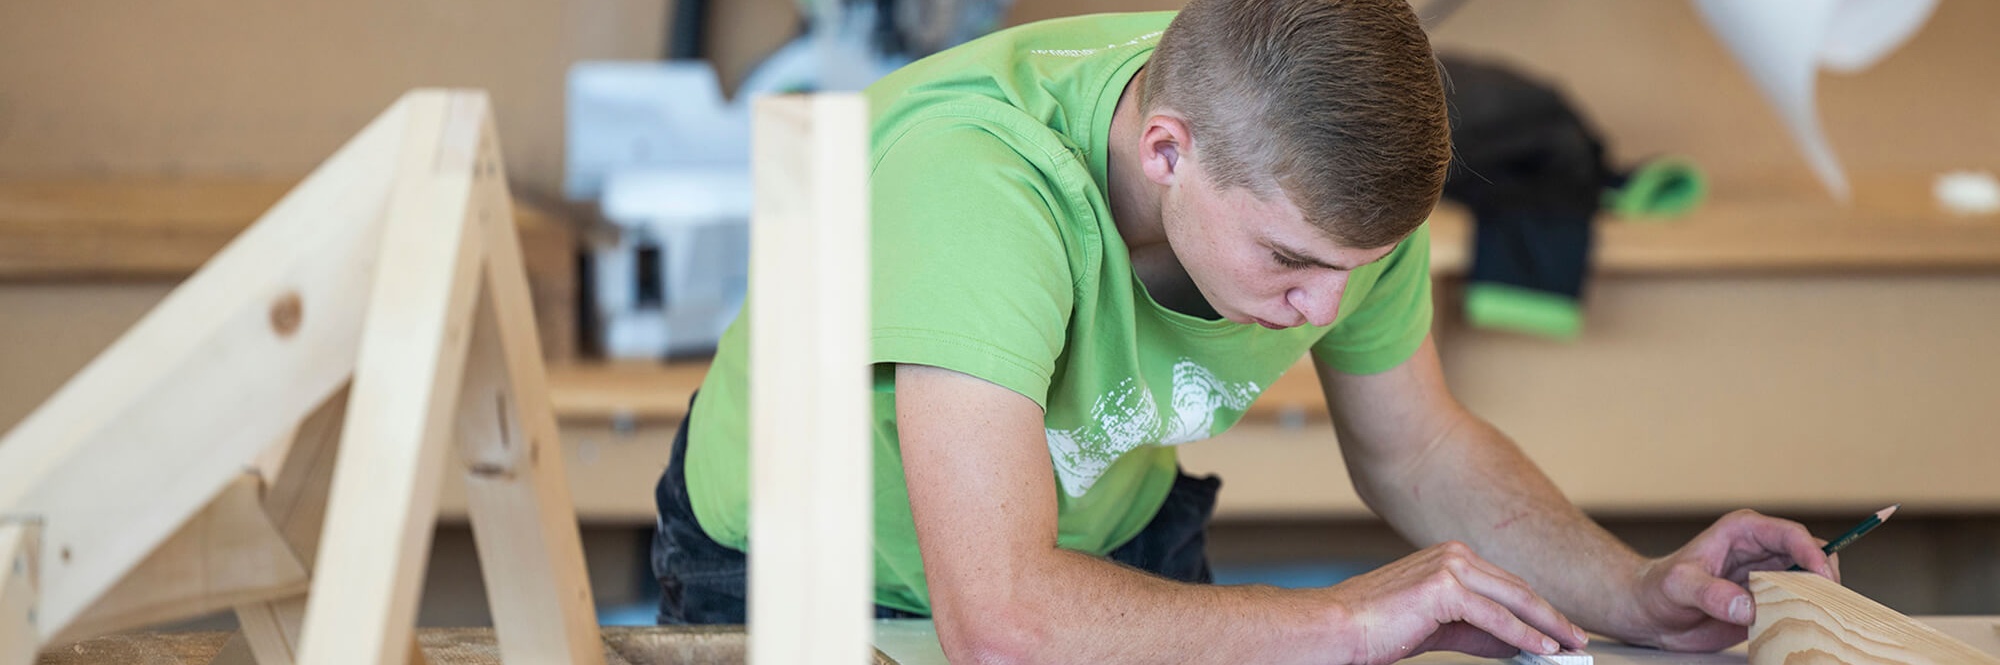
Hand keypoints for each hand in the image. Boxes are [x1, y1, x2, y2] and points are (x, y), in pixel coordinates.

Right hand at [1323, 541, 1586, 664]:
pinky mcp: (1444, 587)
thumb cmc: (1377, 627)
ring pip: (1512, 599)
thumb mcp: (1441, 628)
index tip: (1559, 630)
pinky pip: (1495, 616)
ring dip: (1546, 625)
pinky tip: (1541, 649)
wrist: (1338, 628)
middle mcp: (1453, 554)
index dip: (1536, 609)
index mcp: (1449, 556)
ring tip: (1569, 645)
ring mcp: (1449, 566)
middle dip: (1551, 616)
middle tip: (1578, 638)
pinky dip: (1523, 635)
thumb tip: (1517, 643)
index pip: (1505, 584)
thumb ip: (1478, 631)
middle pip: (1516, 588)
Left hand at [1625, 509, 1832, 650]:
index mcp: (1743, 531)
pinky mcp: (1767, 601)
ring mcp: (1767, 577)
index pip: (1791, 535)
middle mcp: (1761, 551)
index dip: (1813, 554)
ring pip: (1810, 583)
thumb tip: (1746, 607)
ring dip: (1817, 599)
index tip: (1823, 579)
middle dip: (1824, 580)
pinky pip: (1798, 606)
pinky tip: (1802, 629)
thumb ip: (1710, 593)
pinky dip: (1806, 616)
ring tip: (1814, 619)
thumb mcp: (1679, 586)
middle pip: (1812, 558)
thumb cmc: (1658, 589)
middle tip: (1826, 605)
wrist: (1649, 613)